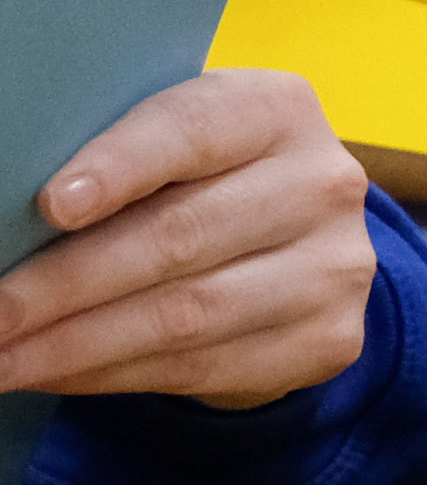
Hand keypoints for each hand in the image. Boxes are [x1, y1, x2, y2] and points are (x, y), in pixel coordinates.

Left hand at [0, 70, 386, 405]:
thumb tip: (11, 215)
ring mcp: (336, 268)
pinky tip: (56, 374)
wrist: (293, 245)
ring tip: (3, 358)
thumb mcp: (169, 144)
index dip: (118, 168)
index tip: (49, 207)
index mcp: (276, 110)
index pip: (189, 131)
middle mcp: (322, 184)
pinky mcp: (329, 340)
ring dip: (76, 344)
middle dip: (64, 283)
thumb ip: (112, 161)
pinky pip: (204, 366)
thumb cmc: (196, 180)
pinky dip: (113, 375)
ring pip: (186, 314)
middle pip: (178, 236)